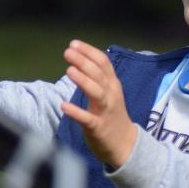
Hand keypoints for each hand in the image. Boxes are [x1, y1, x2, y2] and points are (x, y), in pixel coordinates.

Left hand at [60, 40, 137, 167]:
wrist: (125, 143)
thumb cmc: (112, 114)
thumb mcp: (110, 91)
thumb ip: (98, 76)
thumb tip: (80, 57)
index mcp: (113, 84)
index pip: (103, 62)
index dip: (89, 52)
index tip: (74, 44)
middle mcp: (111, 94)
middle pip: (99, 74)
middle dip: (83, 61)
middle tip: (67, 52)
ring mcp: (106, 111)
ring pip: (97, 93)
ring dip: (83, 81)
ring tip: (69, 70)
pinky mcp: (98, 127)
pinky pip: (87, 119)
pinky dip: (76, 112)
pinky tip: (64, 106)